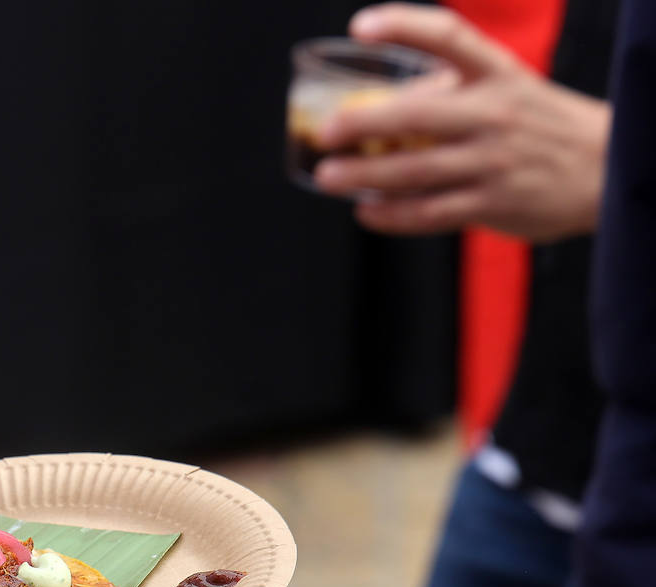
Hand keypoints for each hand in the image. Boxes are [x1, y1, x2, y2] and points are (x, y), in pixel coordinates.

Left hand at [313, 3, 610, 240]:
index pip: (449, 36)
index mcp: (496, 73)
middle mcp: (494, 113)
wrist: (605, 167)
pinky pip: (430, 213)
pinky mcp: (492, 203)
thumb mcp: (504, 88)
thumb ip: (447, 92)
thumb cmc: (535, 124)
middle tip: (326, 132)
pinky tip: (366, 211)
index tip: (359, 27)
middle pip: (418, 114)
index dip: (402, 25)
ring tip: (328, 177)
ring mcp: (493, 161)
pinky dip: (392, 215)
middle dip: (364, 123)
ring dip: (365, 175)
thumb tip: (375, 109)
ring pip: (416, 171)